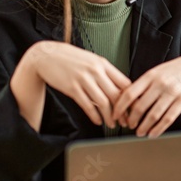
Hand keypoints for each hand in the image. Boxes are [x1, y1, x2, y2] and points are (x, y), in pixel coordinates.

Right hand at [14, 41, 131, 129]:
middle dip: (124, 112)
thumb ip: (105, 72)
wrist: (46, 56)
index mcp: (103, 63)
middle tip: (127, 121)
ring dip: (109, 117)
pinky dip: (94, 116)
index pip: (125, 83)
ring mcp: (84, 79)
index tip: (135, 108)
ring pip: (103, 102)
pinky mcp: (72, 88)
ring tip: (113, 124)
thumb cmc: (70, 58)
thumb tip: (121, 87)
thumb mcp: (92, 60)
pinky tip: (98, 121)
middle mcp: (96, 71)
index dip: (132, 98)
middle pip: (116, 95)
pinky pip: (87, 105)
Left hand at [112, 52, 180, 136]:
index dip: (120, 107)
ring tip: (139, 132)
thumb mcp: (159, 71)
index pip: (129, 93)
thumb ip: (145, 83)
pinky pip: (168, 118)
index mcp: (151, 75)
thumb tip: (128, 98)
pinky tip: (153, 134)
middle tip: (129, 126)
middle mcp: (160, 83)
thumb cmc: (178, 69)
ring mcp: (172, 92)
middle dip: (132, 120)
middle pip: (140, 106)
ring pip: (153, 115)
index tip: (115, 115)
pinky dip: (158, 129)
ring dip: (144, 127)